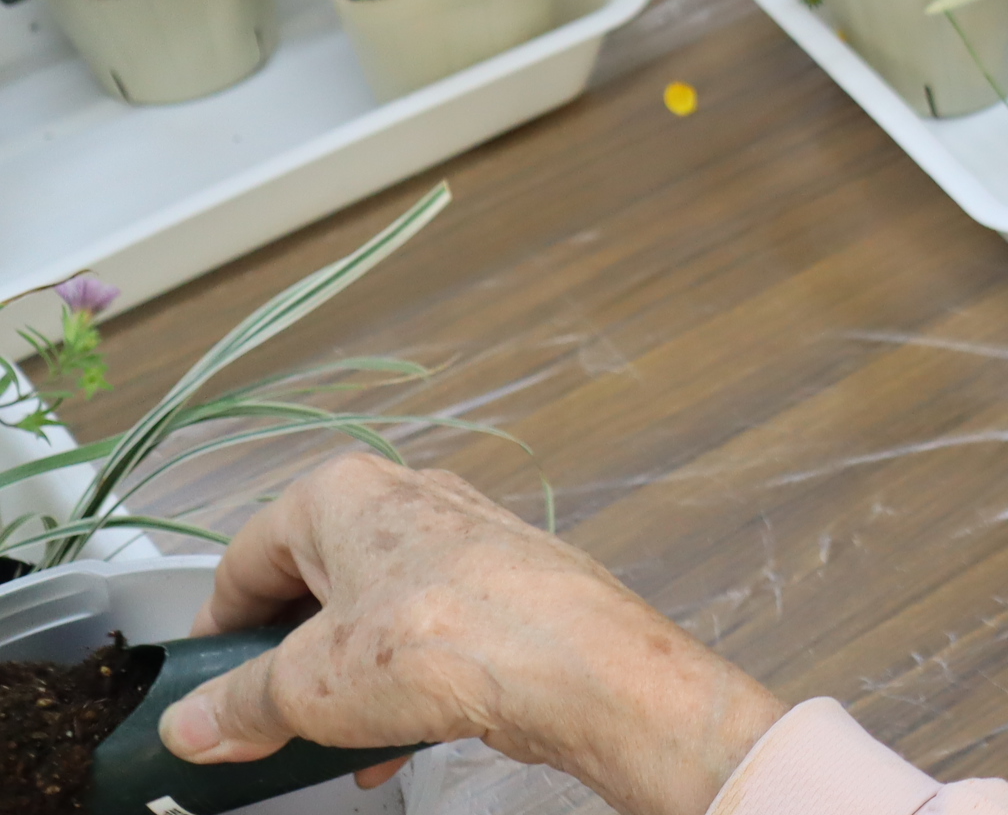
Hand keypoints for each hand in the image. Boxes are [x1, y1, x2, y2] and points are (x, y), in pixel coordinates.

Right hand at [164, 454, 782, 814]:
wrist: (576, 665)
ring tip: (326, 746)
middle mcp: (406, 502)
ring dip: (344, 687)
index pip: (245, 558)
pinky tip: (388, 752)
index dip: (215, 630)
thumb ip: (240, 705)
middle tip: (261, 723)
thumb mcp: (306, 686)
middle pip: (314, 590)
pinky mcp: (504, 588)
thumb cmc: (442, 643)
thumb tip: (193, 726)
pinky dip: (400, 693)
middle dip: (286, 665)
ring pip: (374, 621)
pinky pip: (427, 642)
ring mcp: (463, 543)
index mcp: (343, 494)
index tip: (200, 688)